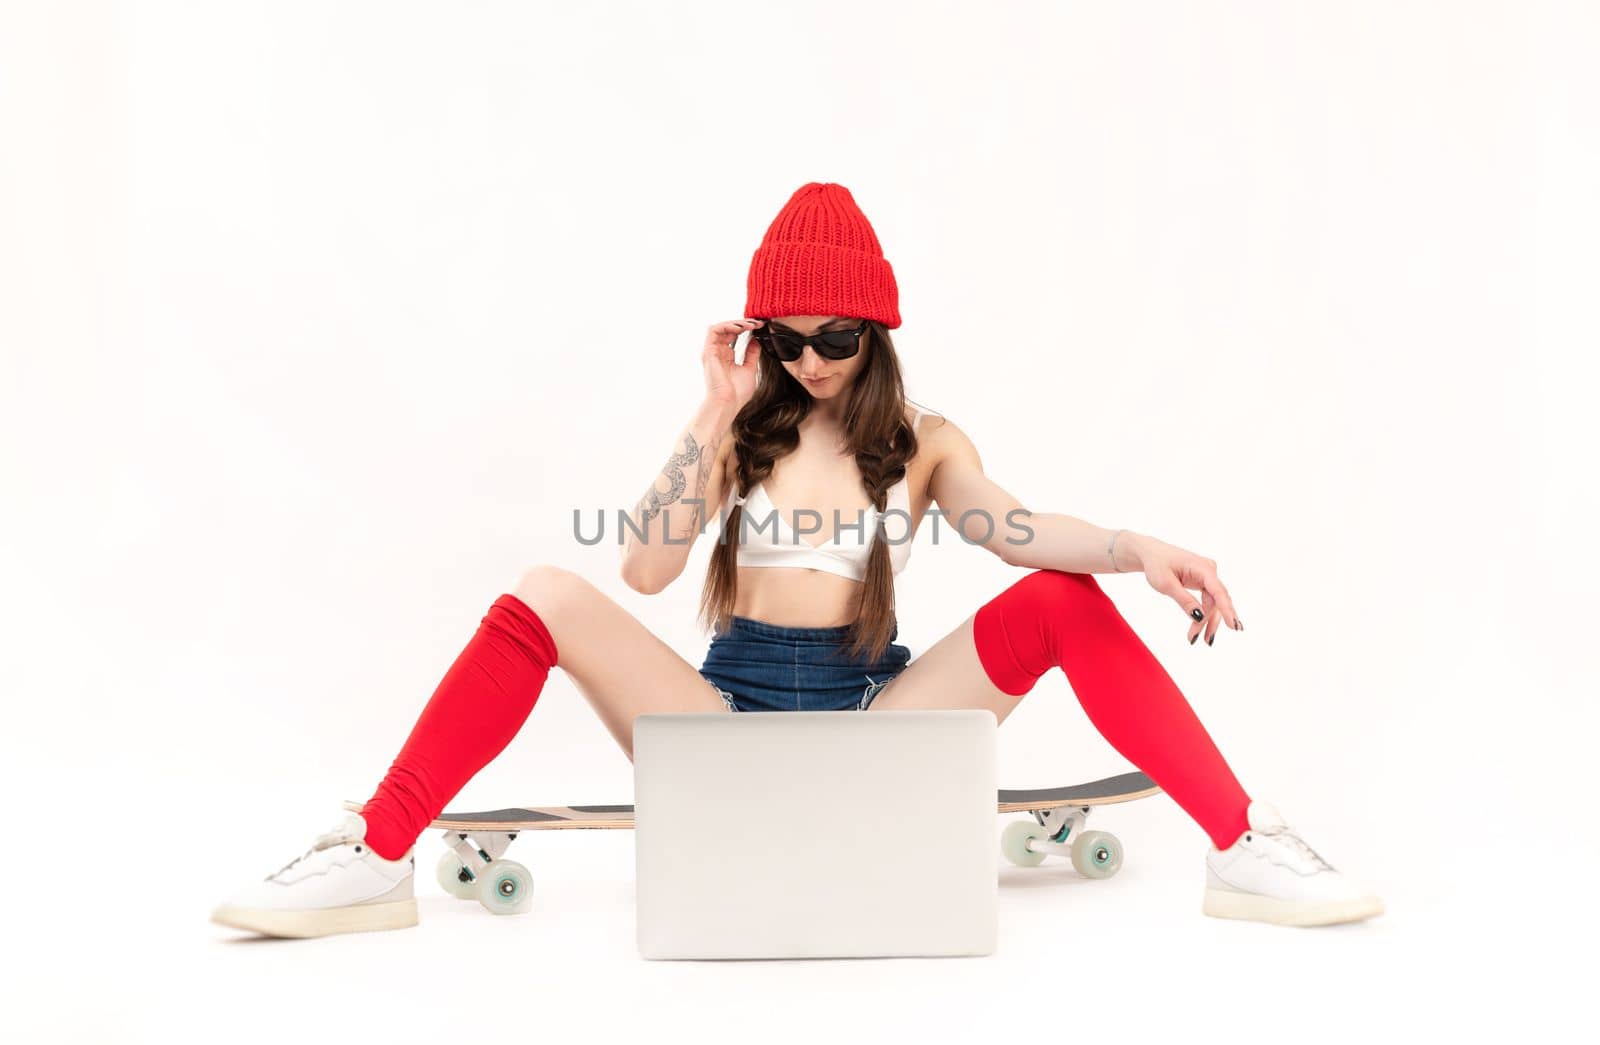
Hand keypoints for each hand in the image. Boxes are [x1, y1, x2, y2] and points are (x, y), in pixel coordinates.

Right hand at [702, 319, 763, 409]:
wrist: (728, 404)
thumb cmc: (737, 393)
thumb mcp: (750, 368)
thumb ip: (752, 354)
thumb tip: (756, 340)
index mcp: (726, 356)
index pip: (734, 335)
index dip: (747, 328)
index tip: (761, 326)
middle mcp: (718, 352)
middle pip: (728, 329)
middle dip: (744, 323)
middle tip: (758, 323)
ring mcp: (712, 351)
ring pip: (721, 327)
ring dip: (736, 323)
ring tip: (751, 324)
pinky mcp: (708, 351)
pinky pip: (714, 331)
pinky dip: (727, 326)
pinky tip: (741, 328)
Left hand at [1125, 534, 1243, 645]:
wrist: (1151, 554)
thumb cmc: (1157, 565)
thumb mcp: (1166, 584)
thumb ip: (1184, 600)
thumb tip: (1200, 617)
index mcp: (1203, 567)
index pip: (1218, 591)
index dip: (1227, 609)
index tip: (1233, 626)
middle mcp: (1210, 570)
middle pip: (1215, 601)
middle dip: (1210, 621)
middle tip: (1206, 641)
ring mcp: (1208, 577)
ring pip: (1213, 604)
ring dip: (1206, 622)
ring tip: (1196, 639)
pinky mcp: (1204, 582)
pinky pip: (1208, 602)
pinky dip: (1203, 616)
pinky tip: (1199, 630)